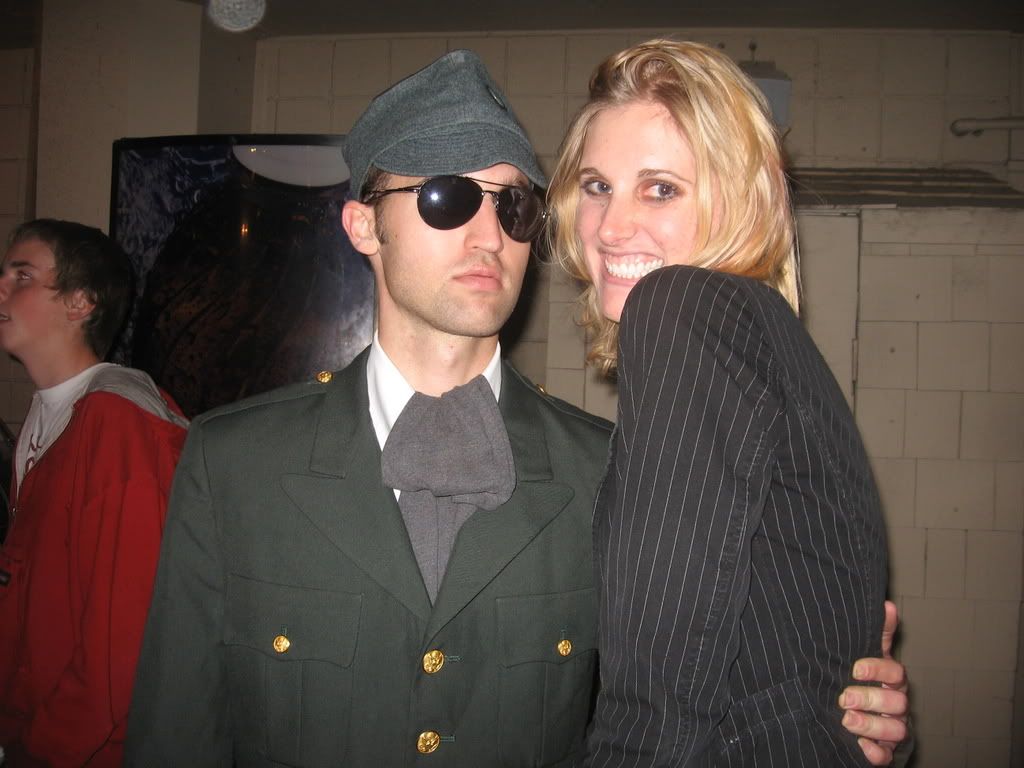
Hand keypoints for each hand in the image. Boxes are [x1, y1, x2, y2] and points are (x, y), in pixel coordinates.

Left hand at [839, 601, 908, 764]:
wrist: (856, 709)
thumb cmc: (863, 677)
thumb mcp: (868, 653)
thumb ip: (877, 633)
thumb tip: (886, 604)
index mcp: (892, 680)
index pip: (895, 672)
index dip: (877, 669)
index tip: (854, 668)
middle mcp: (896, 704)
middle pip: (897, 703)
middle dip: (870, 699)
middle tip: (843, 698)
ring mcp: (892, 727)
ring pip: (896, 730)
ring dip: (872, 725)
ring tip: (846, 720)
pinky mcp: (884, 749)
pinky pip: (886, 756)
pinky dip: (875, 752)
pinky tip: (860, 746)